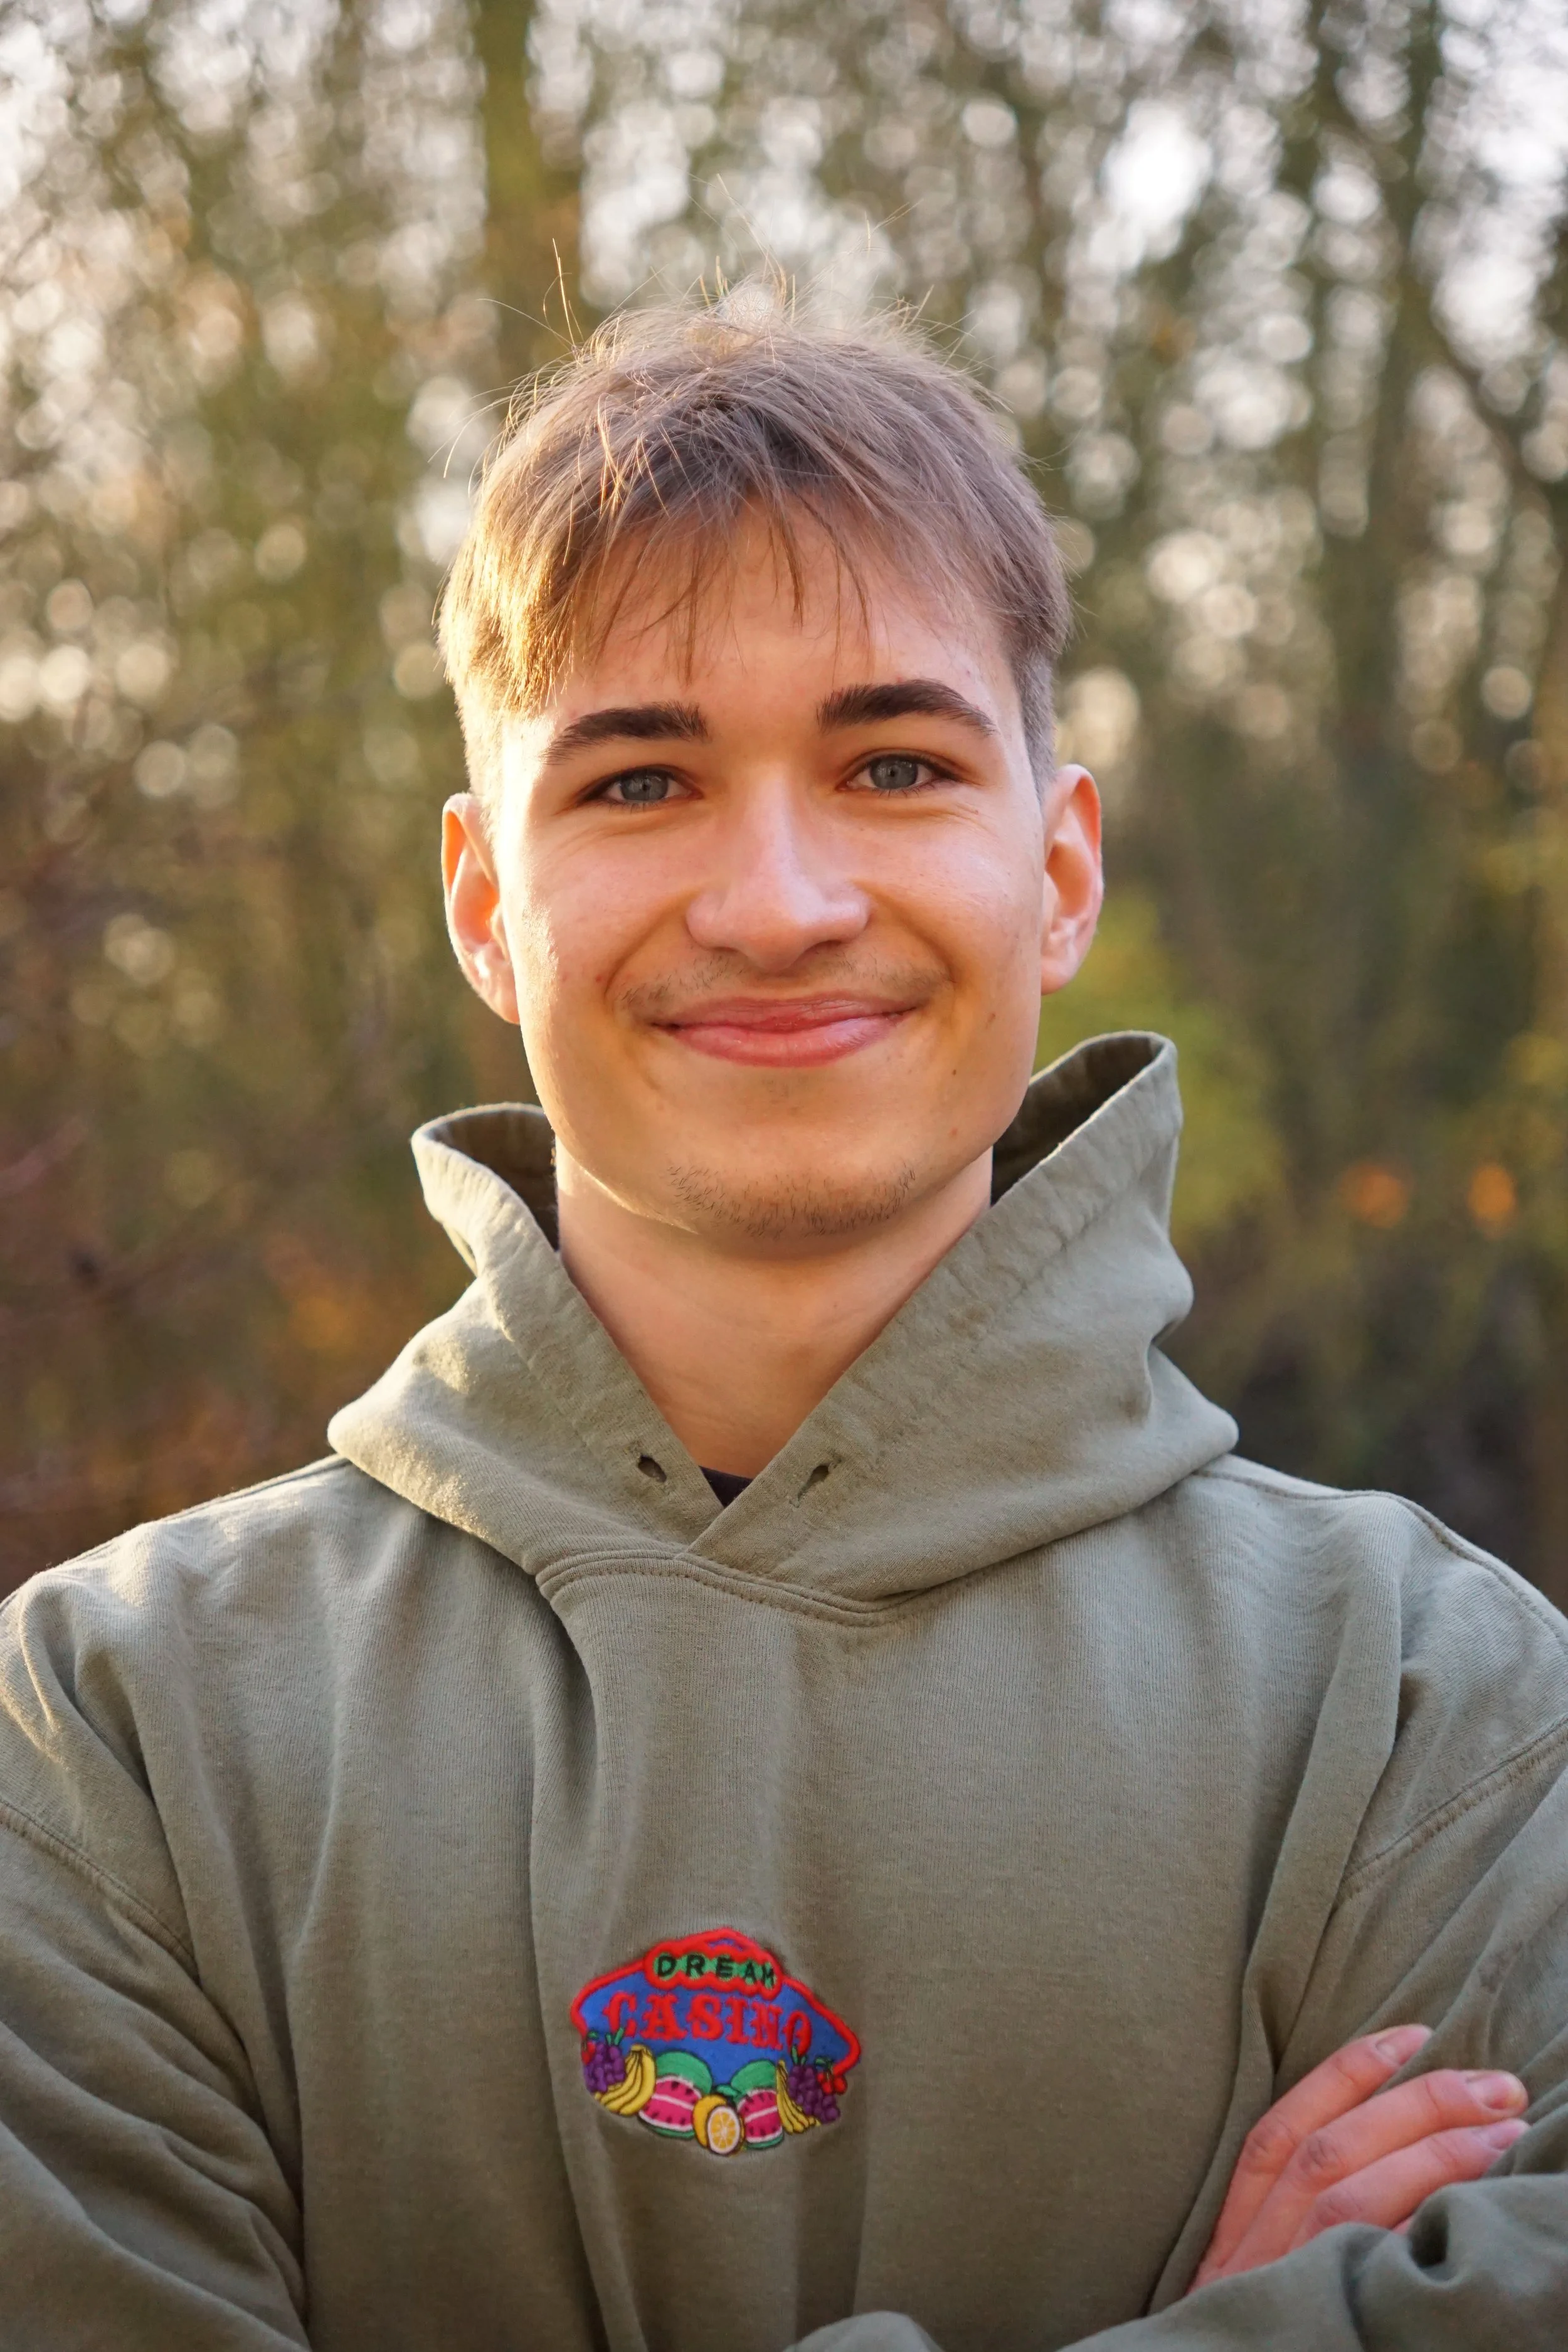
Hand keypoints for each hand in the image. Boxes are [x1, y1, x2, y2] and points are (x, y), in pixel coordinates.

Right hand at [1189, 2024, 1529, 2290]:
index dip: (1347, 2074)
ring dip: (1435, 2155)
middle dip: (1415, 2105)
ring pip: (1352, 2200)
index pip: (1282, 2133)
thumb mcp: (1247, 2291)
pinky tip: (1474, 2211)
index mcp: (1232, 2239)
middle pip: (1331, 2156)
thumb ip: (1288, 2232)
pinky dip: (1419, 2229)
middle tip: (1497, 2083)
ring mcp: (1287, 2296)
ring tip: (1507, 2128)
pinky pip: (1371, 2271)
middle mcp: (1253, 2259)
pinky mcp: (1321, 2331)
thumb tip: (1386, 2157)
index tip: (1415, 2032)